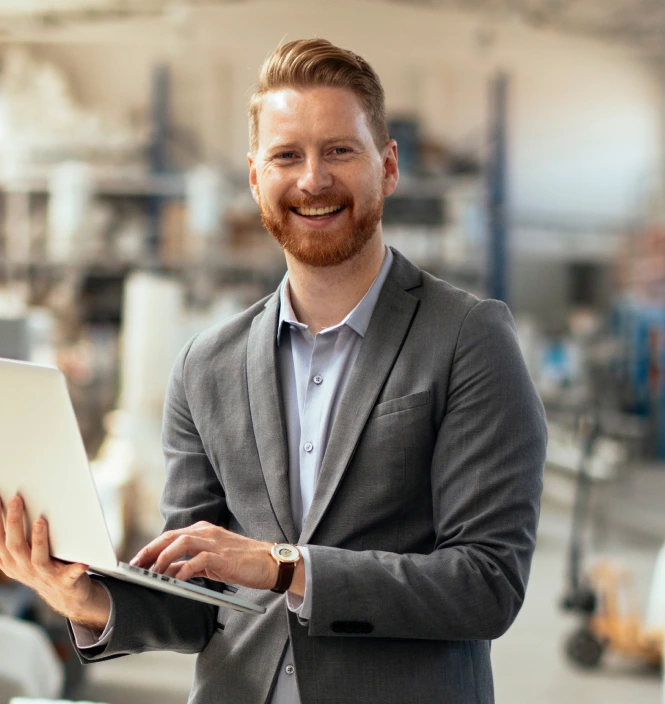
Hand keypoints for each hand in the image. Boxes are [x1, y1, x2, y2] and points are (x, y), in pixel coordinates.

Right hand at [0, 495, 109, 628]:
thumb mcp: (27, 551)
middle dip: (13, 521)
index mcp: (12, 561)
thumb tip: (15, 499)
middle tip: (16, 499)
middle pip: (15, 545)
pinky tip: (83, 562)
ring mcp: (44, 576)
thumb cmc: (46, 563)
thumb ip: (21, 532)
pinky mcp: (66, 582)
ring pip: (38, 558)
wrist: (66, 595)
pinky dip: (75, 569)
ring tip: (41, 522)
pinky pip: (70, 576)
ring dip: (38, 539)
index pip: (0, 539)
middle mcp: (24, 569)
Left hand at [130, 522, 278, 590]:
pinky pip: (199, 560)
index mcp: (203, 532)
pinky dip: (184, 569)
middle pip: (170, 536)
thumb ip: (189, 564)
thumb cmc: (241, 563)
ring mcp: (215, 542)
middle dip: (149, 551)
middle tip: (133, 567)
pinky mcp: (224, 556)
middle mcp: (206, 533)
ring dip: (163, 557)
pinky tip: (177, 580)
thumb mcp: (210, 563)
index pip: (170, 536)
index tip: (134, 563)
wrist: (270, 562)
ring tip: (152, 574)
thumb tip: (165, 572)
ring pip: (181, 542)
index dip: (150, 549)